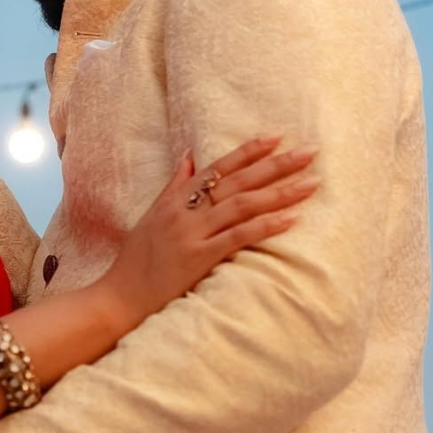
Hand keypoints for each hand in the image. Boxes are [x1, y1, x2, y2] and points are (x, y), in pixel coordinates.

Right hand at [97, 137, 318, 328]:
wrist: (121, 296)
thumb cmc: (137, 259)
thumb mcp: (151, 216)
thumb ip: (173, 186)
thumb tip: (189, 156)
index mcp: (174, 200)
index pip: (217, 168)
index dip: (248, 152)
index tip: (277, 137)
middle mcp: (184, 212)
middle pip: (237, 182)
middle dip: (276, 165)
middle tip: (311, 151)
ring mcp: (192, 234)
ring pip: (242, 205)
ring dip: (280, 193)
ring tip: (312, 183)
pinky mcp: (198, 258)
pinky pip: (238, 237)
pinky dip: (265, 226)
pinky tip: (291, 219)